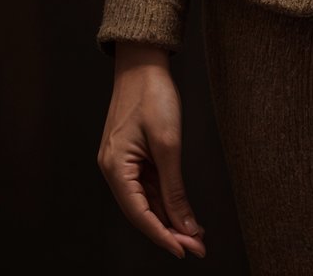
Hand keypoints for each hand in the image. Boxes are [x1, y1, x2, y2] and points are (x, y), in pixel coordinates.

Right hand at [97, 45, 206, 259]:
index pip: (140, 214)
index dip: (163, 235)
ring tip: (194, 233)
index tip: (185, 250)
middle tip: (197, 246)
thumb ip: (174, 188)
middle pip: (142, 211)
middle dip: (170, 230)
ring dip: (169, 217)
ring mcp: (122, 163)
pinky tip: (181, 210)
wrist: (143, 63)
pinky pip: (147, 185)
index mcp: (115, 168)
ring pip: (145, 201)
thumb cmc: (152, 95)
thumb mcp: (168, 144)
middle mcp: (114, 170)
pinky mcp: (131, 156)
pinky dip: (164, 199)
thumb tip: (184, 224)